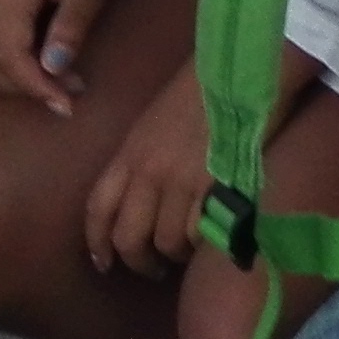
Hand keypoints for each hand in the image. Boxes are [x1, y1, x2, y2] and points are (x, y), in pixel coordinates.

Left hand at [86, 62, 216, 276]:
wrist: (241, 70)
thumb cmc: (199, 91)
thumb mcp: (153, 124)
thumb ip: (142, 161)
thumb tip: (142, 200)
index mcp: (129, 154)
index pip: (98, 210)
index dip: (96, 243)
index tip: (104, 263)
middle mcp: (148, 172)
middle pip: (128, 237)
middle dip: (138, 262)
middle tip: (153, 268)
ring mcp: (182, 181)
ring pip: (166, 242)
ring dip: (175, 254)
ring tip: (187, 252)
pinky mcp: (217, 186)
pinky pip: (201, 233)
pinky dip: (203, 244)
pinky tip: (210, 239)